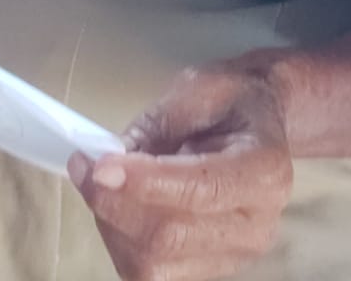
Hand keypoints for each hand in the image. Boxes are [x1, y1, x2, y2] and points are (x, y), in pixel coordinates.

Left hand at [68, 65, 293, 280]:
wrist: (256, 120)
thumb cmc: (228, 101)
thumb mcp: (196, 88)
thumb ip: (154, 127)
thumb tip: (106, 164)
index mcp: (265, 170)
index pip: (201, 190)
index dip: (145, 184)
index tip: (100, 166)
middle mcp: (257, 224)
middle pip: (171, 236)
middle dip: (116, 204)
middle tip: (86, 167)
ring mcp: (234, 256)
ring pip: (154, 265)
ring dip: (113, 225)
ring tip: (103, 184)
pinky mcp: (207, 270)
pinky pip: (151, 274)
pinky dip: (122, 241)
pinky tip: (119, 207)